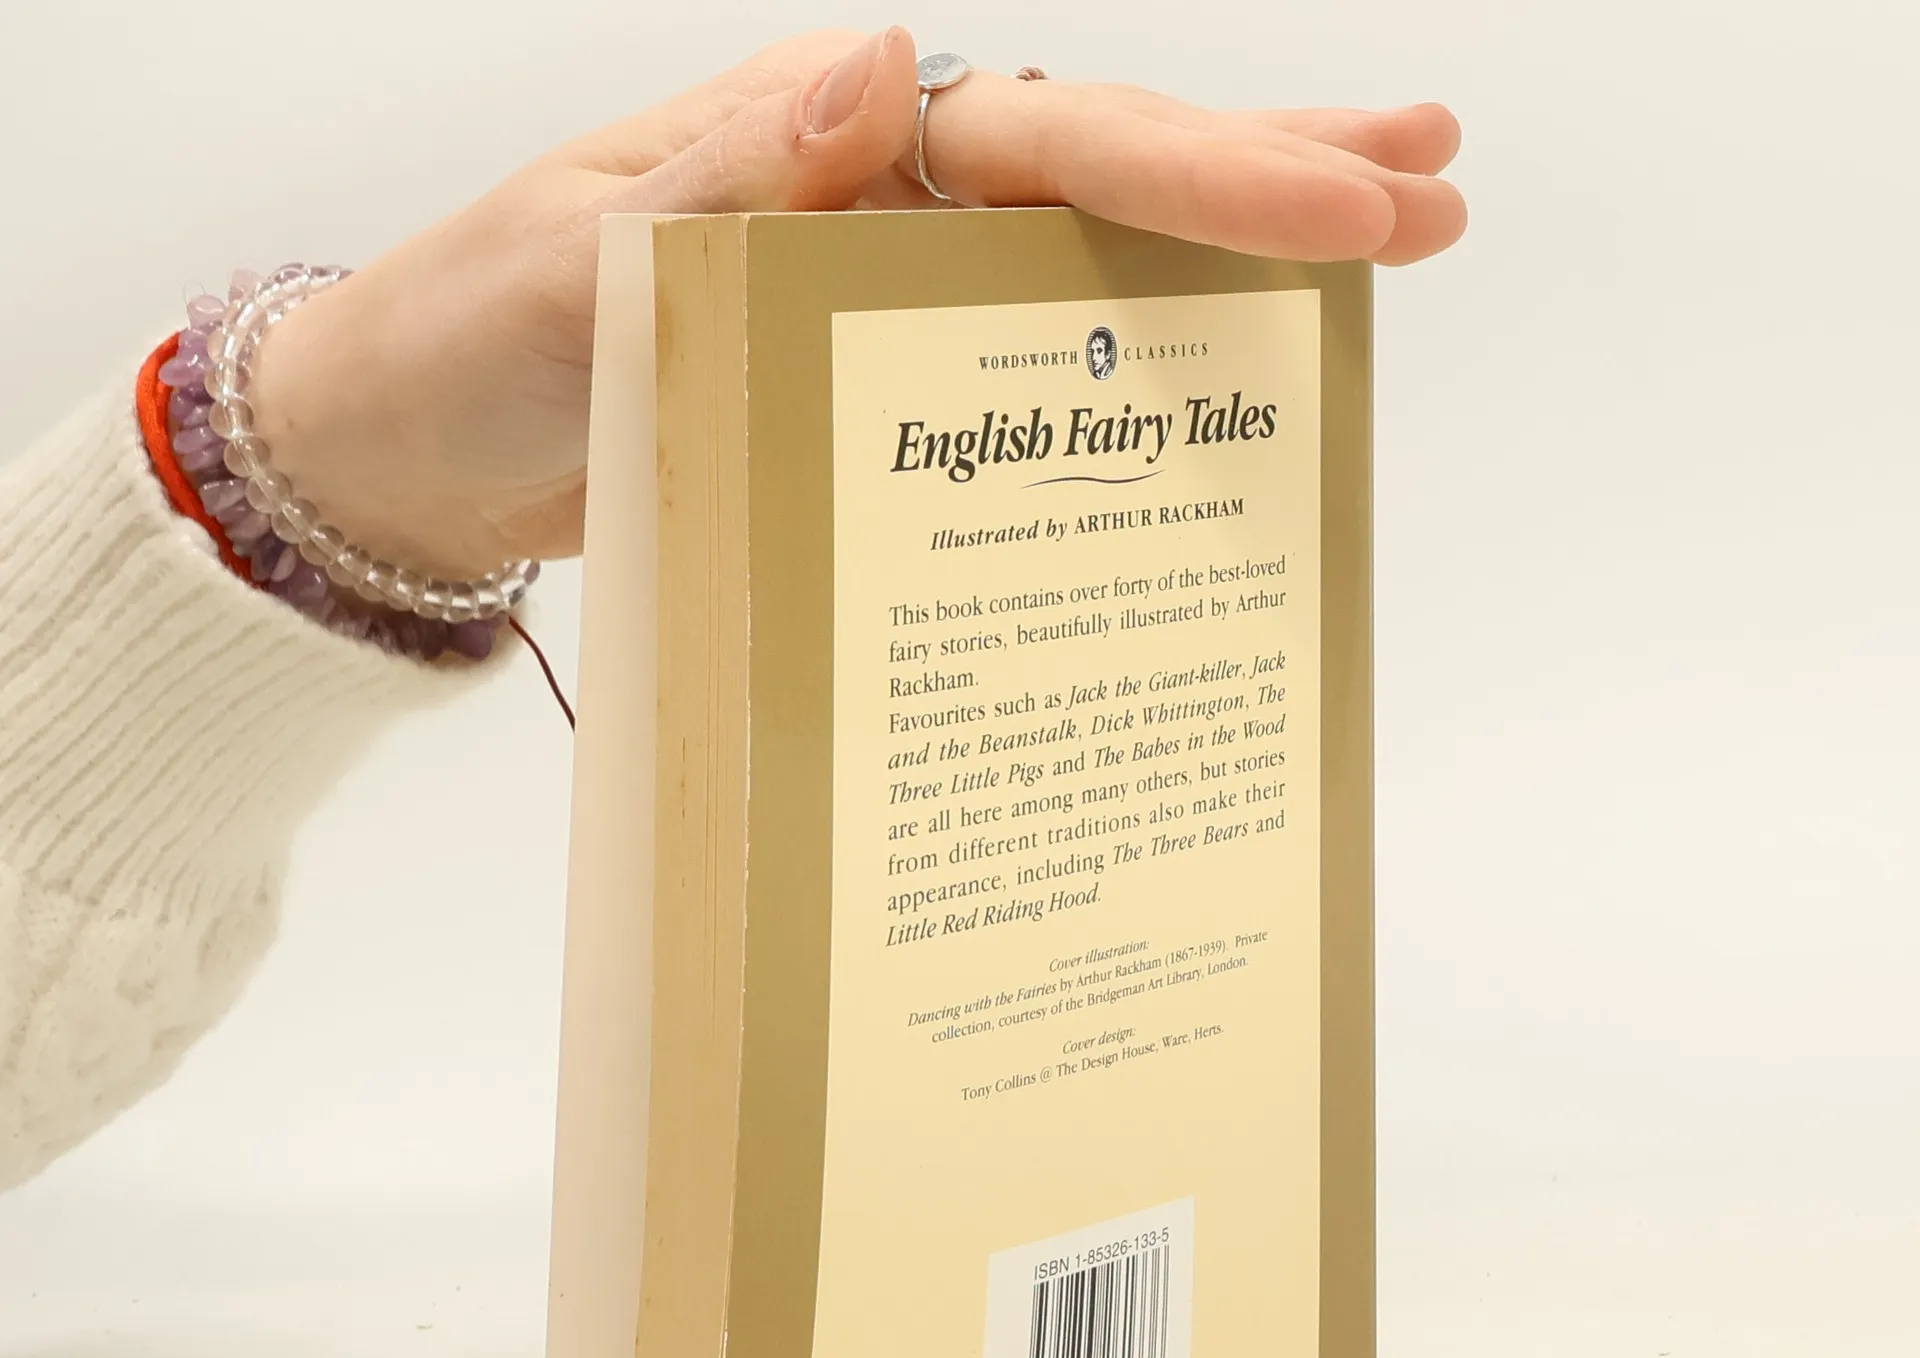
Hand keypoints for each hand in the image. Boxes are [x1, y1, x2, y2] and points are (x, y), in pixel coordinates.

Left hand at [250, 29, 1463, 578]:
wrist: (417, 459)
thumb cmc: (472, 344)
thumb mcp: (581, 257)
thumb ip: (731, 182)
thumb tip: (889, 71)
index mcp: (825, 142)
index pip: (1051, 137)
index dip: (1210, 168)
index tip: (1360, 203)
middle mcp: (876, 201)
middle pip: (1108, 171)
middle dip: (1274, 178)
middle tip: (1436, 189)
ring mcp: (882, 298)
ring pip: (1086, 264)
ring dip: (1231, 259)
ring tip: (1385, 248)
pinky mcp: (872, 393)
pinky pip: (1020, 374)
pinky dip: (1120, 371)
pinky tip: (1211, 380)